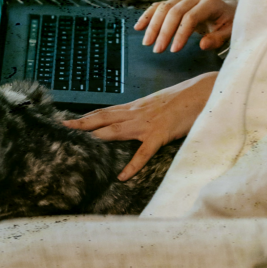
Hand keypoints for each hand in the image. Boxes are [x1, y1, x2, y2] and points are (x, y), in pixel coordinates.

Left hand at [61, 72, 217, 180]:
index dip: (86, 116)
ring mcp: (147, 124)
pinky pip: (143, 152)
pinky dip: (132, 165)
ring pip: (116, 131)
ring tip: (80, 145)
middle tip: (63, 127)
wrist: (203, 91)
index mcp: (137, 106)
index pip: (106, 111)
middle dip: (82, 124)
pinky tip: (122, 176)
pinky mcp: (160, 134)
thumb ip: (145, 111)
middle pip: (103, 118)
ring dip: (97, 137)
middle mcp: (137, 113)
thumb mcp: (159, 103)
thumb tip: (134, 119)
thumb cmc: (184, 98)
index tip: (68, 120)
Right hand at [135, 0, 235, 53]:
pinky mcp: (177, 1)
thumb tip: (202, 45)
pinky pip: (159, 6)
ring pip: (164, 7)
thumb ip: (218, 38)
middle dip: (164, 31)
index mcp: (210, 2)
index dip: (180, 33)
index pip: (190, 17)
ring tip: (147, 42)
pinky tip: (139, 27)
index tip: (173, 50)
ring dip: (153, 25)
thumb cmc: (229, 24)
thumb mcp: (230, 32)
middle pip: (174, 11)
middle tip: (157, 50)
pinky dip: (148, 16)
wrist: (229, 12)